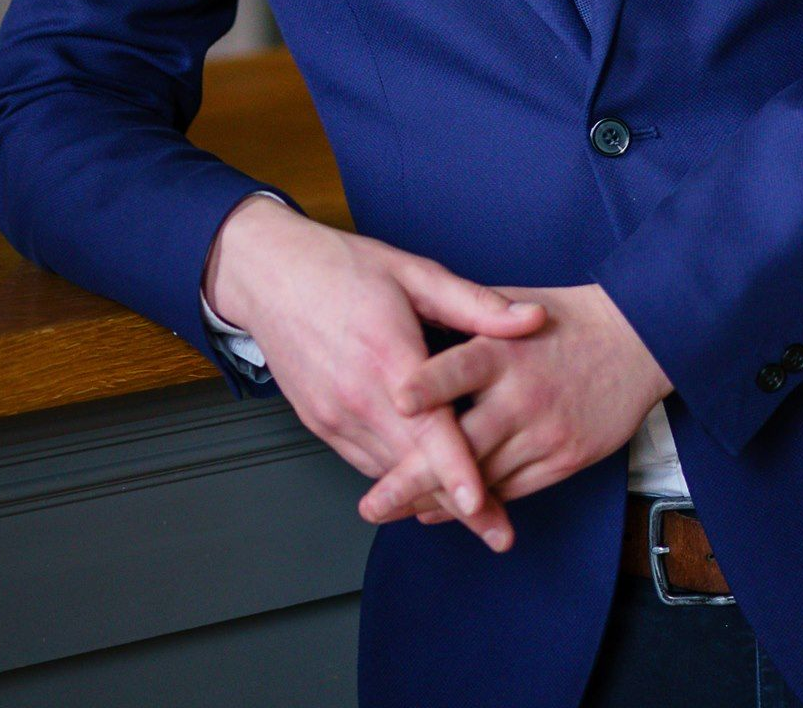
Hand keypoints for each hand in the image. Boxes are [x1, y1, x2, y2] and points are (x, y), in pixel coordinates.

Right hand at [201, 197, 548, 549]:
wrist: (270, 274)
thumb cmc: (343, 268)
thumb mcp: (414, 274)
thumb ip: (475, 304)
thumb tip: (533, 319)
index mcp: (388, 358)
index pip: (429, 431)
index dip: (458, 473)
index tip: (484, 509)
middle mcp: (358, 398)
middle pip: (413, 467)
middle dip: (458, 505)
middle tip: (500, 534)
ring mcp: (335, 416)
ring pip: (389, 472)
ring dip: (427, 495)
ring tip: (473, 516)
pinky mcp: (321, 424)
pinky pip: (366, 462)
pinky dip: (397, 474)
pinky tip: (424, 482)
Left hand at [355, 283, 672, 530]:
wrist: (638, 340)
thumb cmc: (567, 319)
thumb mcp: (517, 304)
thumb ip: (469, 322)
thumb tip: (416, 327)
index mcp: (506, 347)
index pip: (461, 367)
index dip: (428, 385)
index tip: (396, 399)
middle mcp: (524, 394)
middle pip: (464, 444)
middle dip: (414, 478)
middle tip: (372, 504)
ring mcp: (546, 431)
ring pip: (484, 477)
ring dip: (436, 500)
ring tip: (393, 512)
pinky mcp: (565, 458)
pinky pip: (512, 491)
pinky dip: (476, 503)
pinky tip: (443, 512)